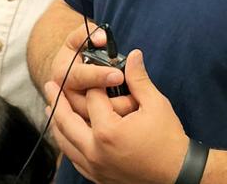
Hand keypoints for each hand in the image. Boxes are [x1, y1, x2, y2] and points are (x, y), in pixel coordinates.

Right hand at [47, 23, 130, 120]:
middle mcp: (63, 95)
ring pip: (94, 122)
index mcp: (62, 72)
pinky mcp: (83, 123)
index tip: (119, 75)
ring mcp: (72, 111)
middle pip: (87, 106)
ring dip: (117, 114)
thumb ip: (88, 35)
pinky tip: (134, 117)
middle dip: (114, 102)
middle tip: (136, 98)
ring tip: (137, 105)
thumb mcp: (79, 38)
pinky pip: (99, 131)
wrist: (72, 66)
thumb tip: (102, 37)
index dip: (99, 76)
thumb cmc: (79, 48)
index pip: (79, 77)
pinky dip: (116, 125)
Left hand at [48, 49, 188, 183]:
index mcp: (108, 130)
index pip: (92, 99)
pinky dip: (66, 143)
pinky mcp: (96, 176)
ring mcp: (94, 166)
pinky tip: (66, 134)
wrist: (176, 174)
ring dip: (56, 122)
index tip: (92, 68)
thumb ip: (139, 79)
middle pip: (67, 120)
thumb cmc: (168, 139)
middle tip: (50, 84)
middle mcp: (95, 150)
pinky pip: (73, 158)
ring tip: (51, 107)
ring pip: (65, 142)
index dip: (94, 81)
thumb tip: (134, 55)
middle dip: (57, 100)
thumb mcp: (156, 104)